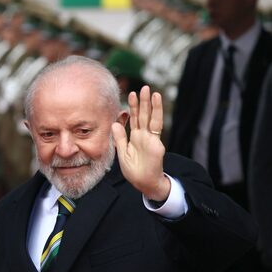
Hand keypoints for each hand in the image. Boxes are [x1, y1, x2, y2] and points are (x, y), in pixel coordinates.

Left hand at [111, 86, 168, 201]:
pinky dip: (156, 113)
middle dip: (142, 102)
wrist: (144, 183)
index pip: (134, 120)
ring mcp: (151, 138)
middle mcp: (144, 136)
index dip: (132, 108)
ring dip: (151, 104)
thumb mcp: (122, 153)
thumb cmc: (134, 171)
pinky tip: (156, 102)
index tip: (130, 96)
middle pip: (143, 115)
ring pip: (151, 117)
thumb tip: (114, 124)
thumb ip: (120, 138)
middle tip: (142, 88)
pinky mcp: (156, 142)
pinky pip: (156, 126)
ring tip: (150, 91)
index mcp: (135, 138)